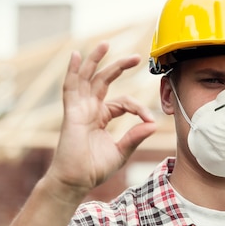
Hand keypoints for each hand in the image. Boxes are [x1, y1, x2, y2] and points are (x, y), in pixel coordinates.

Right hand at [45, 41, 156, 199]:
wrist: (76, 181)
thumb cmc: (94, 169)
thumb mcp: (122, 151)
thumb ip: (135, 136)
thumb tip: (153, 124)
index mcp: (102, 117)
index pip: (123, 102)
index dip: (139, 108)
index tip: (150, 120)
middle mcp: (90, 109)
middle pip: (104, 81)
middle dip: (119, 66)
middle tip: (137, 57)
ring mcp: (80, 109)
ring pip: (87, 78)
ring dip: (95, 60)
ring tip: (105, 44)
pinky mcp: (72, 113)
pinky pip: (70, 88)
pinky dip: (73, 71)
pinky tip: (77, 56)